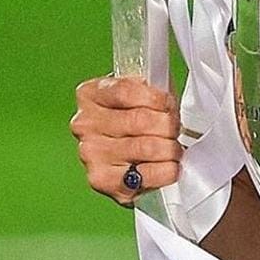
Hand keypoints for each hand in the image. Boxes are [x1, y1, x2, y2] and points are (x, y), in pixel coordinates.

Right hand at [70, 76, 181, 204]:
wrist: (131, 158)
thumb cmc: (140, 120)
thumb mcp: (145, 92)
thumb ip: (154, 84)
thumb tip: (168, 79)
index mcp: (90, 94)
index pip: (127, 91)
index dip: (157, 98)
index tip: (169, 105)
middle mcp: (84, 123)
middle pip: (140, 120)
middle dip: (168, 125)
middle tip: (175, 130)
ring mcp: (90, 153)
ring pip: (146, 147)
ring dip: (170, 149)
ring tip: (173, 148)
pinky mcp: (102, 180)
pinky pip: (145, 175)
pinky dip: (166, 171)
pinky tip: (169, 166)